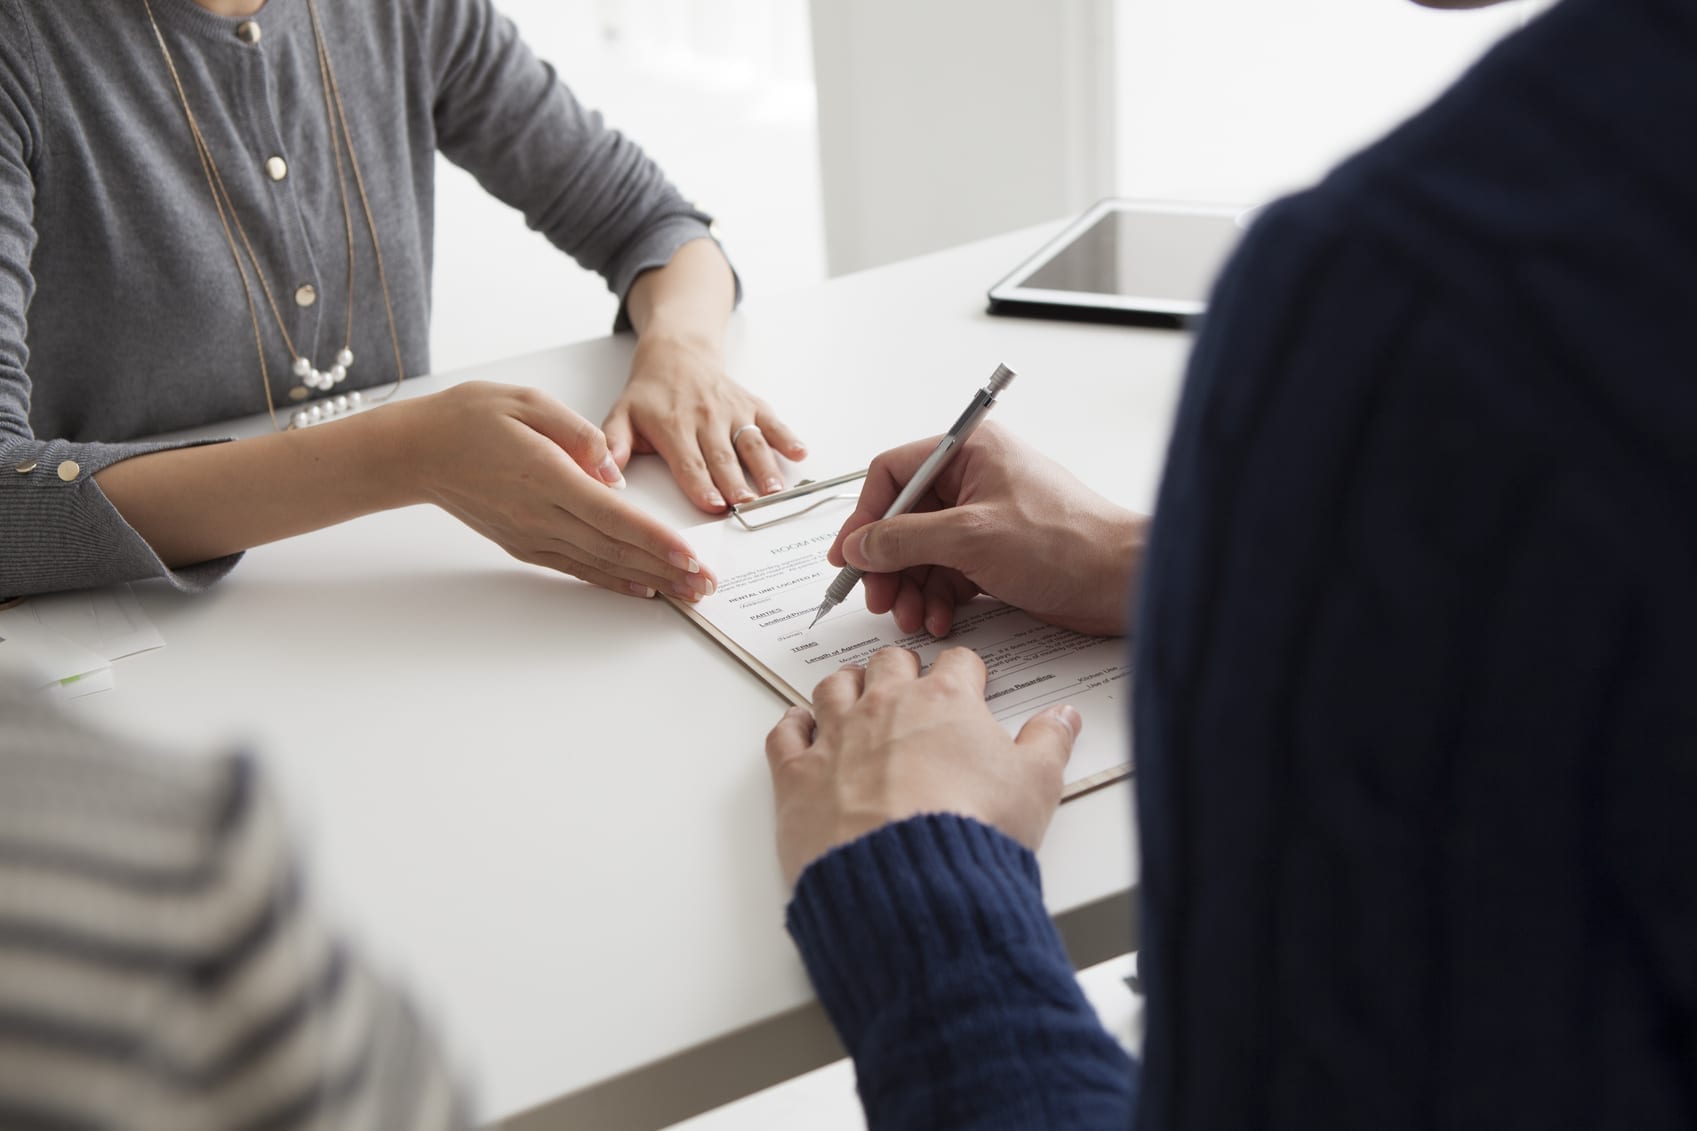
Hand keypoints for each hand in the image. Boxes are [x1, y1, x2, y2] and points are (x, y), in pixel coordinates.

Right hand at [395, 381, 716, 598]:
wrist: (418, 452)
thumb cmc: (470, 419)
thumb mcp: (527, 402)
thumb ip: (578, 434)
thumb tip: (615, 471)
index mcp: (547, 477)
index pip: (613, 516)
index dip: (655, 539)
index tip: (690, 555)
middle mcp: (541, 515)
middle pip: (615, 549)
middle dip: (667, 569)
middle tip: (707, 586)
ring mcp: (532, 536)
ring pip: (601, 564)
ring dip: (648, 580)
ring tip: (687, 594)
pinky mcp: (526, 545)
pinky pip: (578, 568)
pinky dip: (613, 580)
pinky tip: (642, 587)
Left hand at [601, 332, 806, 512]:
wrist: (676, 352)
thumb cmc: (649, 394)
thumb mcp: (621, 415)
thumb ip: (612, 444)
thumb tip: (604, 473)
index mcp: (673, 425)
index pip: (689, 461)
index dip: (701, 484)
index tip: (713, 505)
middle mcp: (705, 418)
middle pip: (723, 457)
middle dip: (736, 483)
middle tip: (746, 506)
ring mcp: (732, 410)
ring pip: (751, 442)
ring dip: (764, 468)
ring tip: (775, 491)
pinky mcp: (751, 405)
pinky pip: (772, 422)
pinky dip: (788, 437)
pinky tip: (800, 454)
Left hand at [766, 646, 1080, 888]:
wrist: (909, 879)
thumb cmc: (971, 830)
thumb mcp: (1036, 785)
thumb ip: (1050, 742)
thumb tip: (1064, 717)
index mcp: (946, 702)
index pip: (958, 663)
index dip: (966, 671)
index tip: (968, 679)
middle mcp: (886, 707)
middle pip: (889, 662)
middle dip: (901, 667)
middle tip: (907, 678)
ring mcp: (837, 737)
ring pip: (833, 687)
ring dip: (845, 686)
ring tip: (853, 691)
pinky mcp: (798, 775)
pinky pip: (785, 733)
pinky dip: (791, 725)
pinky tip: (799, 725)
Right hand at [827, 423, 1147, 636]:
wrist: (1123, 582)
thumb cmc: (1068, 544)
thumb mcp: (970, 538)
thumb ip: (905, 540)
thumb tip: (860, 545)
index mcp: (970, 452)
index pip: (893, 473)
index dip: (866, 515)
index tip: (849, 555)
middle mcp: (975, 480)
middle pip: (904, 518)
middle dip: (889, 563)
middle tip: (880, 597)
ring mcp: (985, 519)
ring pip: (924, 552)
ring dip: (912, 588)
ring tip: (913, 617)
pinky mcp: (997, 554)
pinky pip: (949, 574)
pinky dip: (939, 599)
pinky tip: (941, 620)